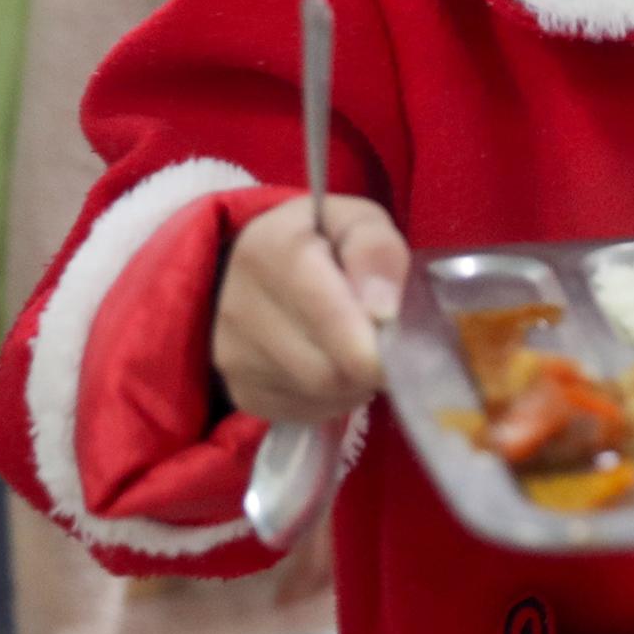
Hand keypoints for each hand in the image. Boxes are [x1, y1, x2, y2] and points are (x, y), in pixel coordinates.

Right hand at [212, 195, 410, 425]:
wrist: (257, 265)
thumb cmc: (322, 239)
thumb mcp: (358, 221)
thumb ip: (376, 251)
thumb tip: (384, 312)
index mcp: (271, 251)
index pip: (331, 321)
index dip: (376, 344)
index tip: (401, 342)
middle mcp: (239, 307)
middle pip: (329, 370)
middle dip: (370, 365)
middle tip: (386, 345)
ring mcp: (233, 356)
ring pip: (320, 396)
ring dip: (355, 383)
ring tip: (358, 350)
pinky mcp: (240, 391)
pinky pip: (305, 412)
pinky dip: (333, 399)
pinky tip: (333, 366)